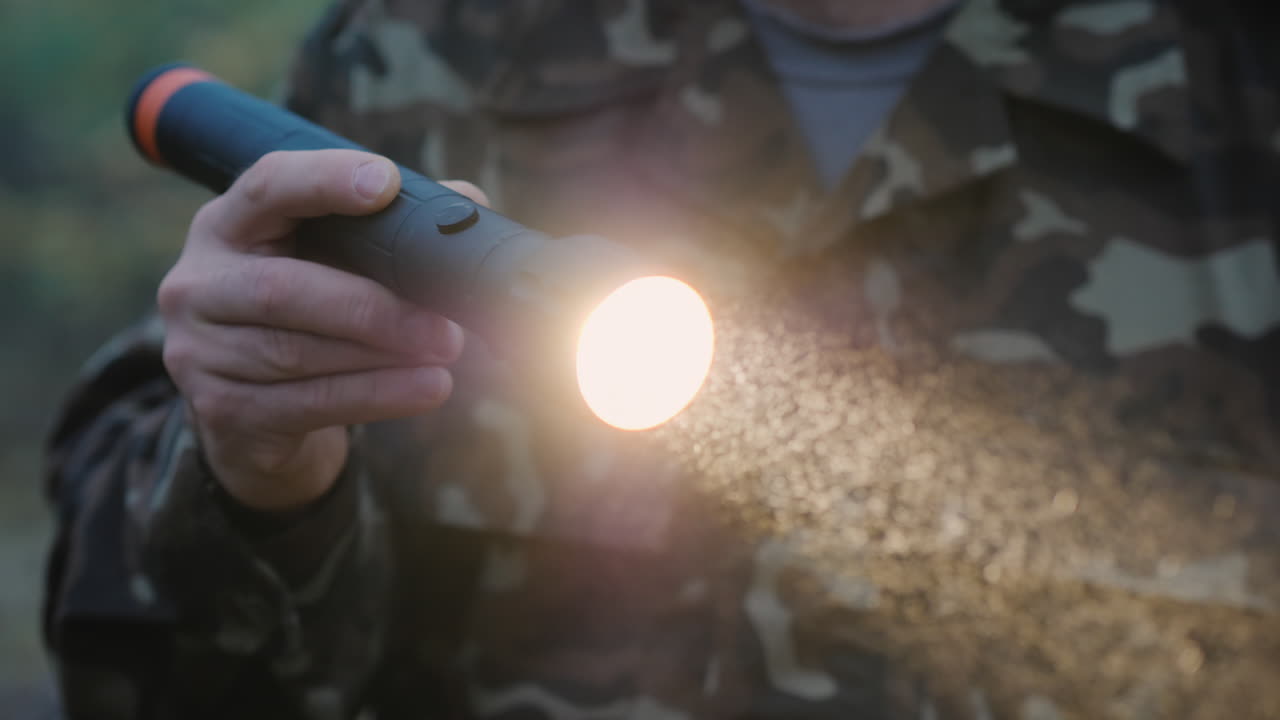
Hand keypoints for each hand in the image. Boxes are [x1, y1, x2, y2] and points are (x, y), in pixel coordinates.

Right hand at [158, 149, 488, 509]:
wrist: (256, 416)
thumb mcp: (334, 263)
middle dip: (373, 308)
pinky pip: (307, 402)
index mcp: (228, 226)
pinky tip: (427, 389)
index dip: (324, 180)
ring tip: (447, 356)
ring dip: (383, 357)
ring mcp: (200, 352)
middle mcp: (199, 284)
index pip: (266, 186)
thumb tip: (468, 202)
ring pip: (297, 352)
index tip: (387, 183)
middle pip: (282, 289)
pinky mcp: (221, 411)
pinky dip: (375, 396)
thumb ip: (389, 228)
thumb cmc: (309, 315)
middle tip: (447, 326)